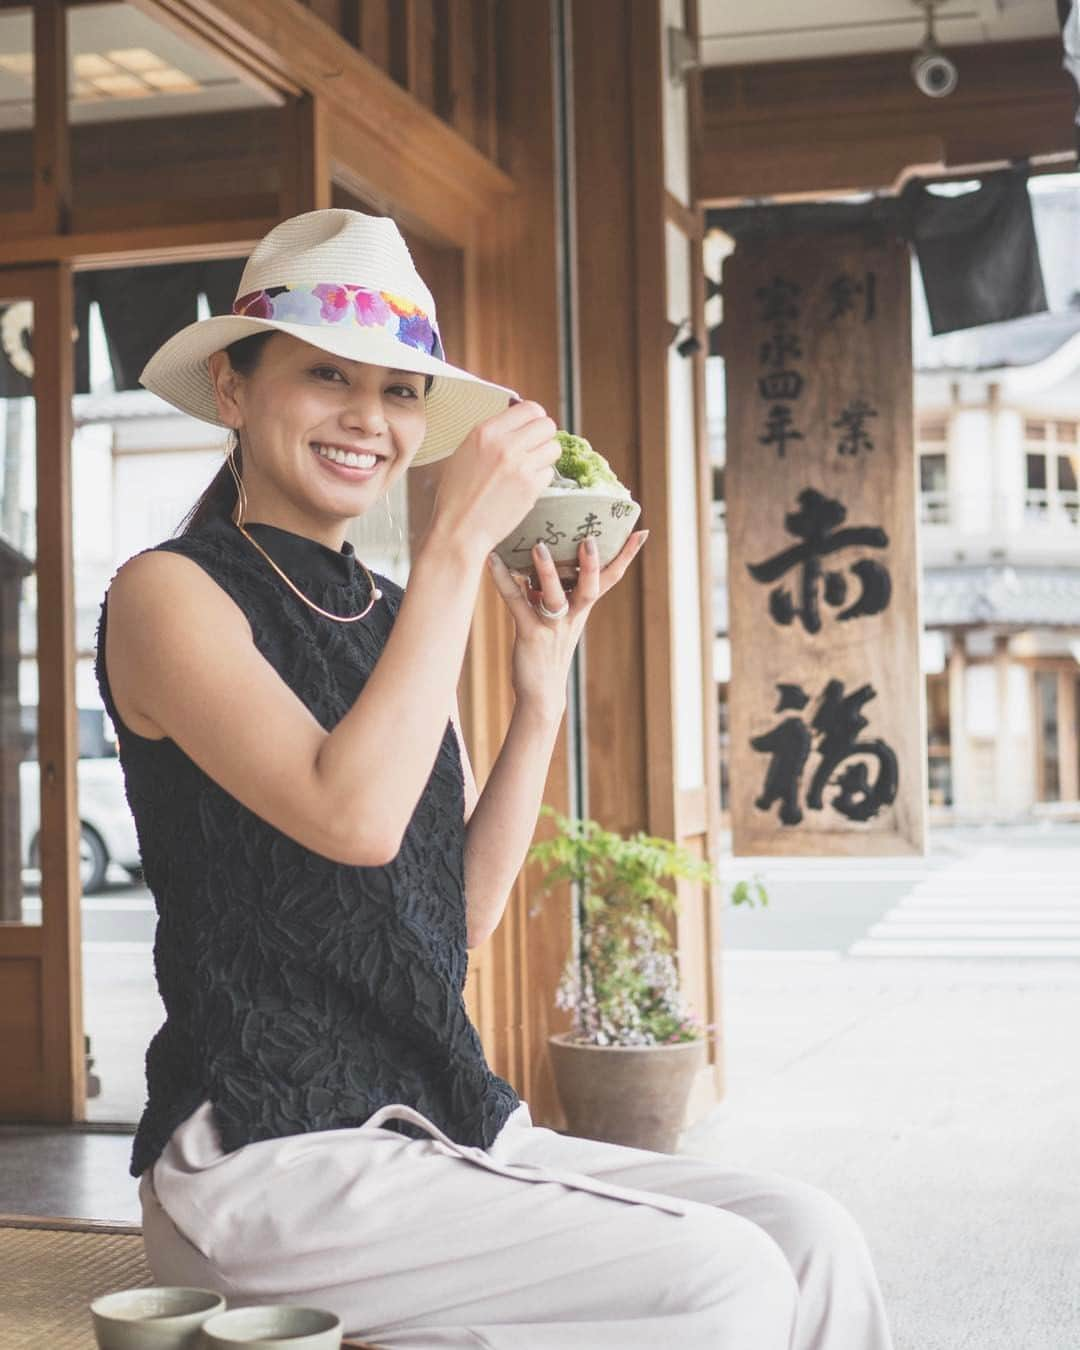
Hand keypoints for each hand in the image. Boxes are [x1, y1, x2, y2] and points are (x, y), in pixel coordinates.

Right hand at [430, 400, 559, 557]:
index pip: (529, 408)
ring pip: (553, 448)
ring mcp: (521, 466)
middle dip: (543, 436)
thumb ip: (492, 435)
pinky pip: (549, 473)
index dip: (534, 418)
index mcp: (485, 431)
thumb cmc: (457, 495)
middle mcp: (505, 444)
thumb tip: (516, 423)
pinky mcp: (531, 488)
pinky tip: (524, 486)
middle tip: (534, 448)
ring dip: (545, 457)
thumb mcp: (465, 453)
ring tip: (530, 467)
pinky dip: (541, 479)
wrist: (459, 529)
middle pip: (547, 425)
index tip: (531, 427)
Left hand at [486, 529, 649, 713]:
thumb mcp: (558, 618)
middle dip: (592, 564)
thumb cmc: (548, 651)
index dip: (626, 556)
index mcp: (582, 609)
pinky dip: (504, 581)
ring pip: (555, 597)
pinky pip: (517, 604)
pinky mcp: (530, 634)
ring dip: (546, 571)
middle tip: (590, 538)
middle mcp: (573, 616)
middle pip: (590, 588)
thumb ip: (553, 591)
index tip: (641, 532)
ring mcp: (553, 626)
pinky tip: (492, 560)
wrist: (541, 694)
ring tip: (538, 546)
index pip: (609, 579)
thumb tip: (543, 558)